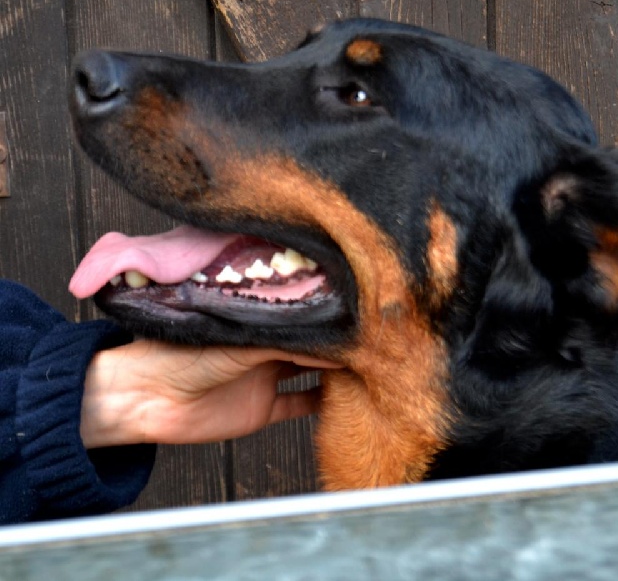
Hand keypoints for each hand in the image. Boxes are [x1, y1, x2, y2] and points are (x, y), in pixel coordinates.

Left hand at [80, 339, 339, 448]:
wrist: (144, 399)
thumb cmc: (179, 354)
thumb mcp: (237, 342)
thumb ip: (281, 341)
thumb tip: (325, 339)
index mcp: (255, 323)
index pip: (299, 316)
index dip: (324, 316)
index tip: (354, 314)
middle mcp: (264, 348)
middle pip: (308, 343)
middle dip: (334, 341)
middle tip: (368, 338)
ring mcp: (264, 378)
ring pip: (309, 372)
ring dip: (333, 371)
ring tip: (364, 364)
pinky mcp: (261, 410)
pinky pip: (298, 406)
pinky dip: (320, 404)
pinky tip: (342, 398)